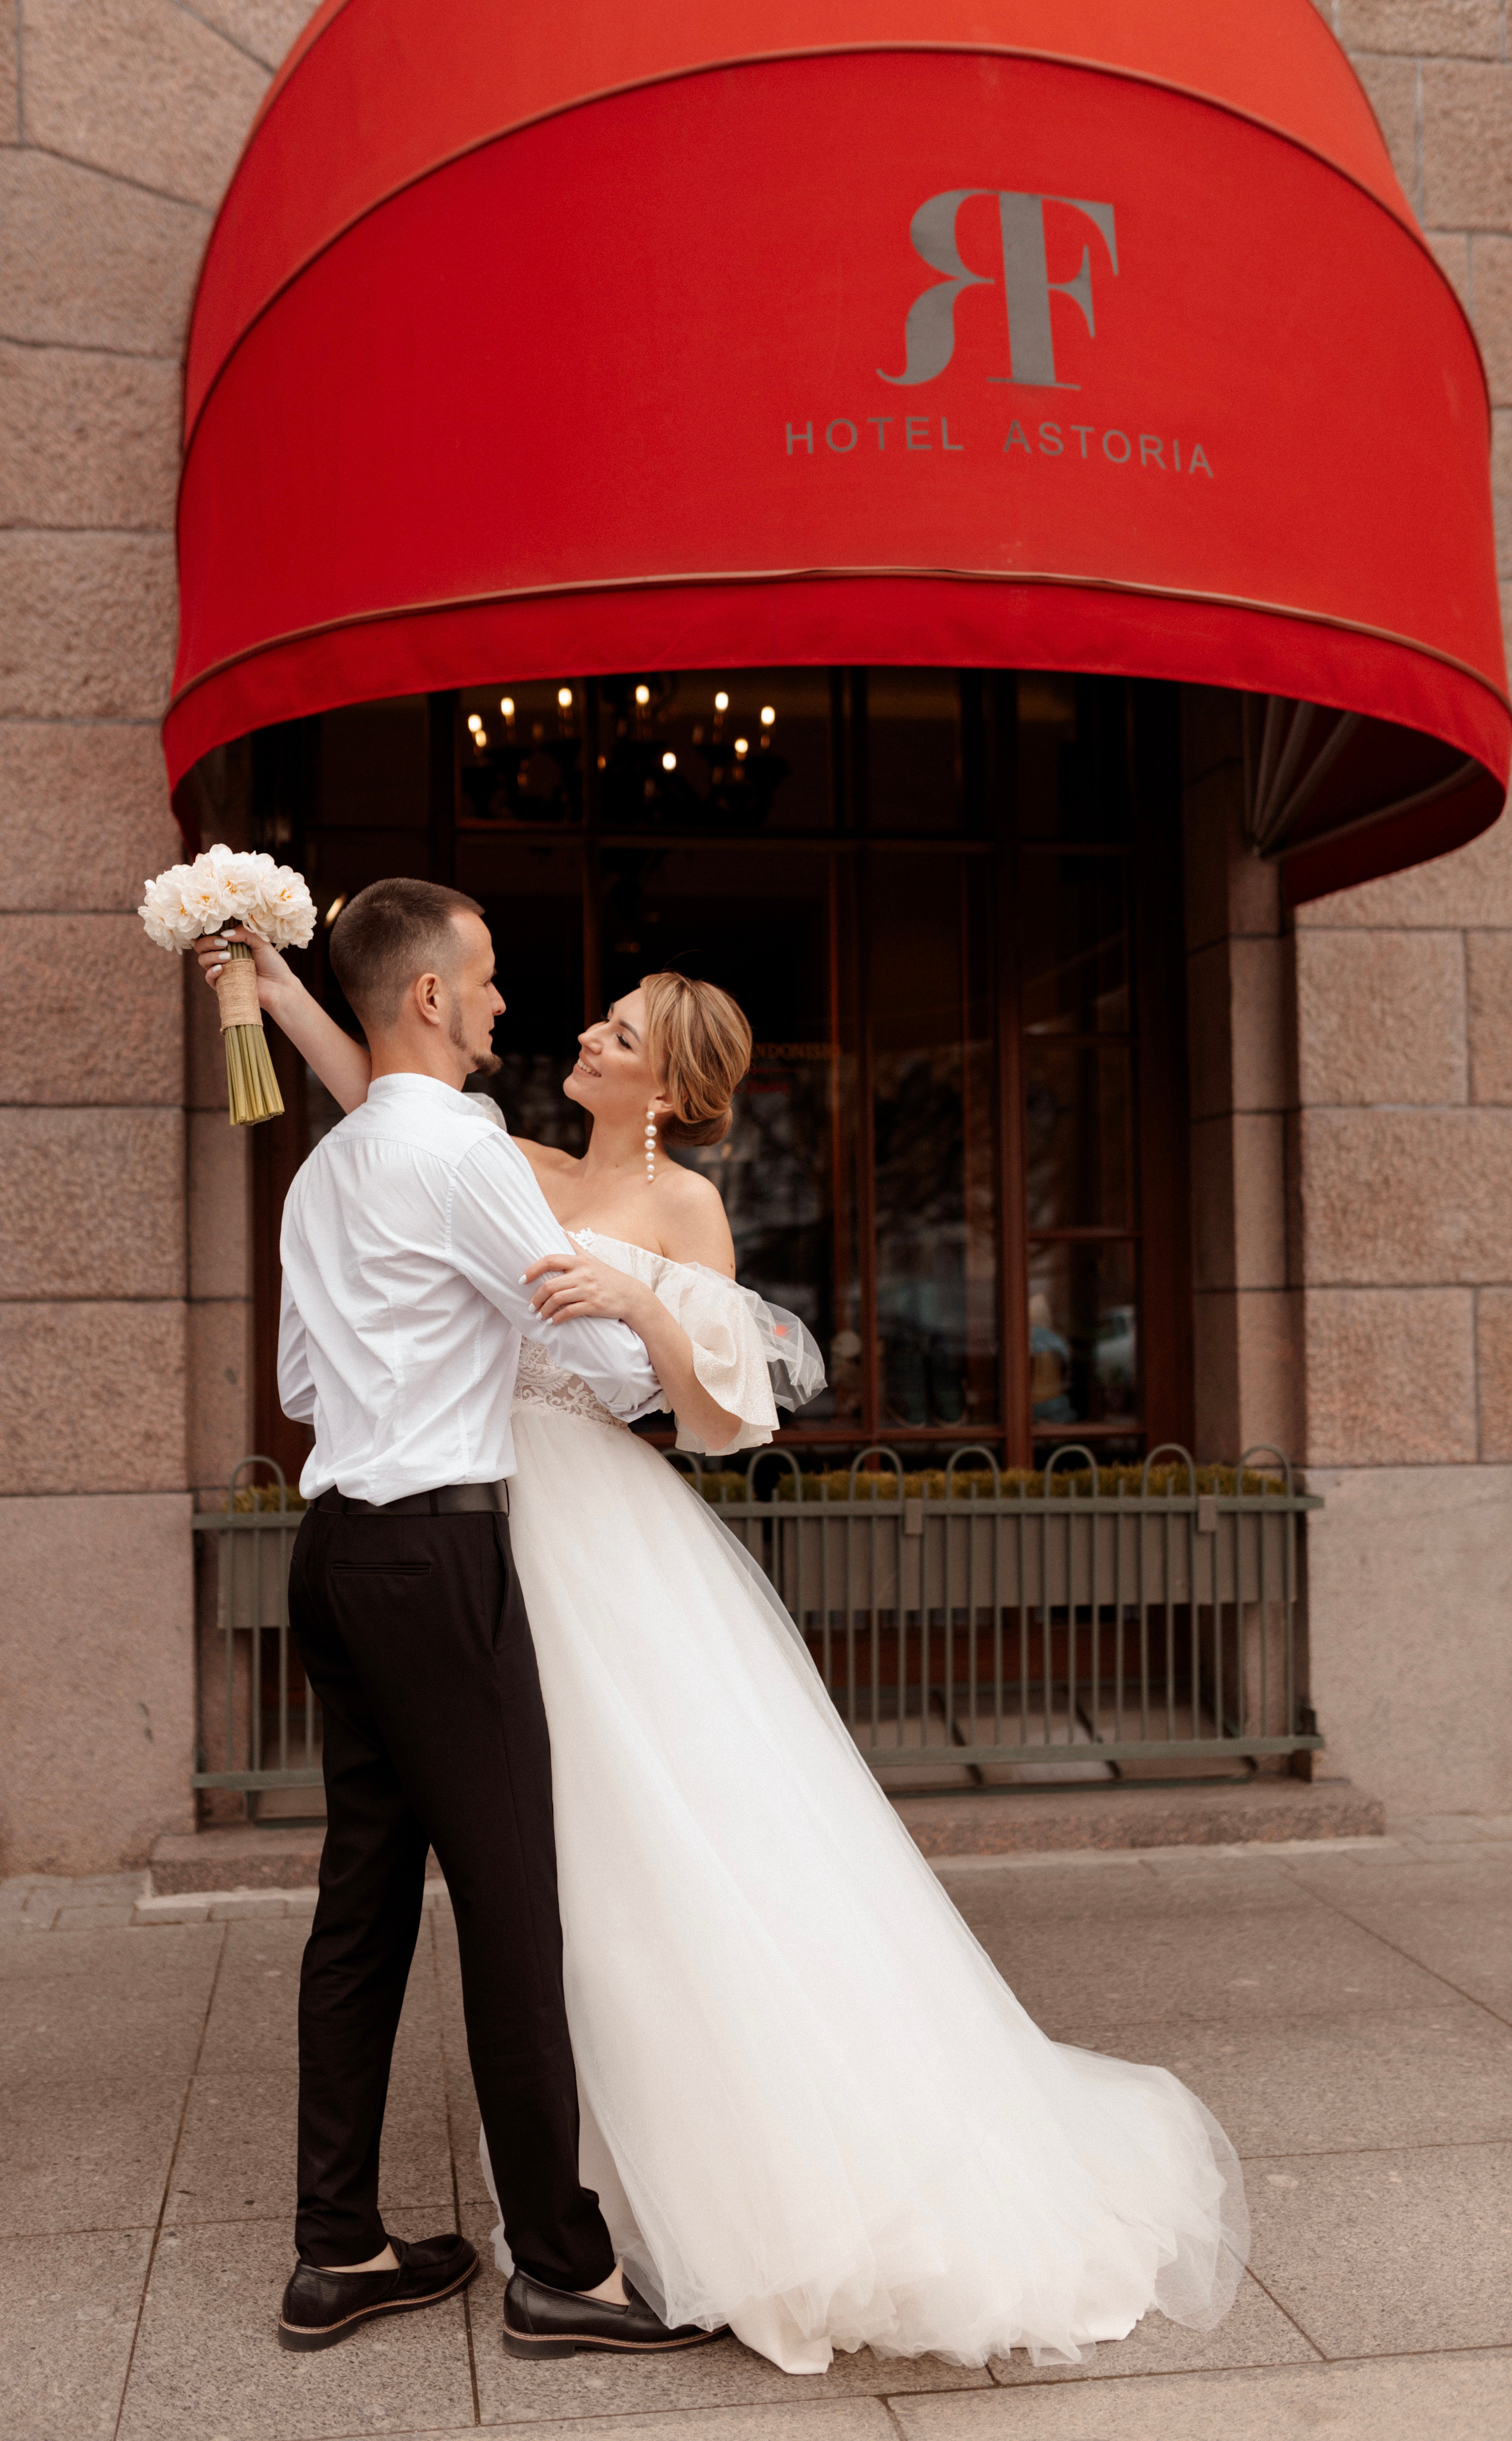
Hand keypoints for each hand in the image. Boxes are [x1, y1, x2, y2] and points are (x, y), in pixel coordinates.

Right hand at [193, 926, 297, 1008]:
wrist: (280, 986)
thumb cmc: (272, 963)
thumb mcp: (260, 942)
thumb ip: (244, 933)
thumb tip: (224, 934)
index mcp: (230, 944)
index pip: (210, 934)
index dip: (207, 930)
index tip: (215, 928)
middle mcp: (223, 956)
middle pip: (201, 946)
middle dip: (207, 942)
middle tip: (223, 943)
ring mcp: (222, 971)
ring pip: (203, 960)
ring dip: (211, 956)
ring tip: (228, 957)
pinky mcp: (223, 985)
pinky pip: (209, 979)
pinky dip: (211, 972)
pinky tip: (221, 969)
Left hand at [523, 1249, 644, 1327]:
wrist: (631, 1296)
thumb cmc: (607, 1277)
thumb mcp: (592, 1258)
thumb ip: (574, 1246)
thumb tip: (558, 1229)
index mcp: (580, 1261)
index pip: (550, 1260)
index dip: (533, 1270)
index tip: (523, 1280)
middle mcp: (583, 1274)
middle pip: (550, 1285)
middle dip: (536, 1297)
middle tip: (530, 1306)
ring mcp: (589, 1290)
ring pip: (557, 1299)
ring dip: (544, 1309)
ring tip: (539, 1315)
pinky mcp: (594, 1305)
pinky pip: (569, 1313)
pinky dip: (557, 1318)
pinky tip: (552, 1321)